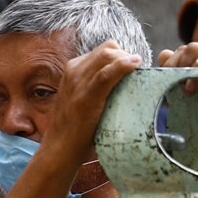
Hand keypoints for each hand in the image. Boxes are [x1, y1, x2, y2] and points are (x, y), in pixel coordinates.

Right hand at [45, 40, 142, 163]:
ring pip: (107, 56)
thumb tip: (123, 88)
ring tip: (138, 72)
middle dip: (126, 56)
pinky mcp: (86, 96)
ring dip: (127, 60)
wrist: (59, 149)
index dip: (121, 56)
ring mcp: (78, 82)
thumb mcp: (82, 100)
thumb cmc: (75, 129)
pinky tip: (136, 64)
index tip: (132, 70)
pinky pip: (106, 74)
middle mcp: (74, 71)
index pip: (103, 50)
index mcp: (73, 70)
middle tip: (136, 75)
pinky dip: (123, 66)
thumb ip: (97, 89)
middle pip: (108, 48)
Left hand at [156, 42, 197, 159]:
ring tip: (187, 87)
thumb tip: (162, 56)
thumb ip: (174, 81)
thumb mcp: (185, 100)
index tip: (161, 74)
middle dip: (178, 59)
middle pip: (194, 47)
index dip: (171, 58)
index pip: (185, 50)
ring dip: (193, 61)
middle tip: (171, 78)